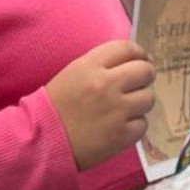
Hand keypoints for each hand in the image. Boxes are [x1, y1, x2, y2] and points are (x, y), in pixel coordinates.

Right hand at [46, 40, 155, 170]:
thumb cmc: (56, 106)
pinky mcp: (121, 135)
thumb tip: (134, 62)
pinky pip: (143, 124)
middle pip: (145, 71)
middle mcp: (106, 85)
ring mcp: (116, 111)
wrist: (41, 141)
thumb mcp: (73, 73)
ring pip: (148, 98)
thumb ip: (101, 65)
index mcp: (90, 66)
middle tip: (138, 85)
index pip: (127, 48)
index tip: (142, 59)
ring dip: (140, 102)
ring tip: (126, 108)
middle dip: (144, 77)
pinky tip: (120, 126)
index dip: (139, 53)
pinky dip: (135, 125)